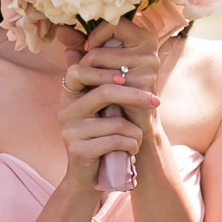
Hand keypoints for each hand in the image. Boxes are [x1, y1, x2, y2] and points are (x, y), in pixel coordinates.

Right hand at [57, 60, 158, 194]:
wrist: (89, 177)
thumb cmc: (101, 136)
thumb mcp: (102, 107)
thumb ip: (103, 79)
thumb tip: (108, 44)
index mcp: (70, 94)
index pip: (82, 69)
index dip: (108, 70)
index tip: (130, 75)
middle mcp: (65, 109)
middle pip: (105, 92)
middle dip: (135, 96)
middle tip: (155, 102)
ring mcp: (69, 131)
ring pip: (116, 121)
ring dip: (135, 132)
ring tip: (137, 138)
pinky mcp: (78, 151)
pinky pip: (116, 141)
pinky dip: (131, 145)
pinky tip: (131, 150)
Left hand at [59, 20, 176, 134]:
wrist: (135, 124)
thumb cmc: (116, 90)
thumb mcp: (98, 64)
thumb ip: (81, 45)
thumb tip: (60, 29)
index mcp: (143, 39)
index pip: (112, 24)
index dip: (95, 35)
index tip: (88, 50)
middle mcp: (149, 51)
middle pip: (98, 52)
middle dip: (86, 68)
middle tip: (90, 81)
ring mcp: (149, 68)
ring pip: (100, 69)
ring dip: (90, 82)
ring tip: (96, 91)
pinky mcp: (143, 85)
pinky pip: (106, 84)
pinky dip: (98, 92)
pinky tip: (102, 101)